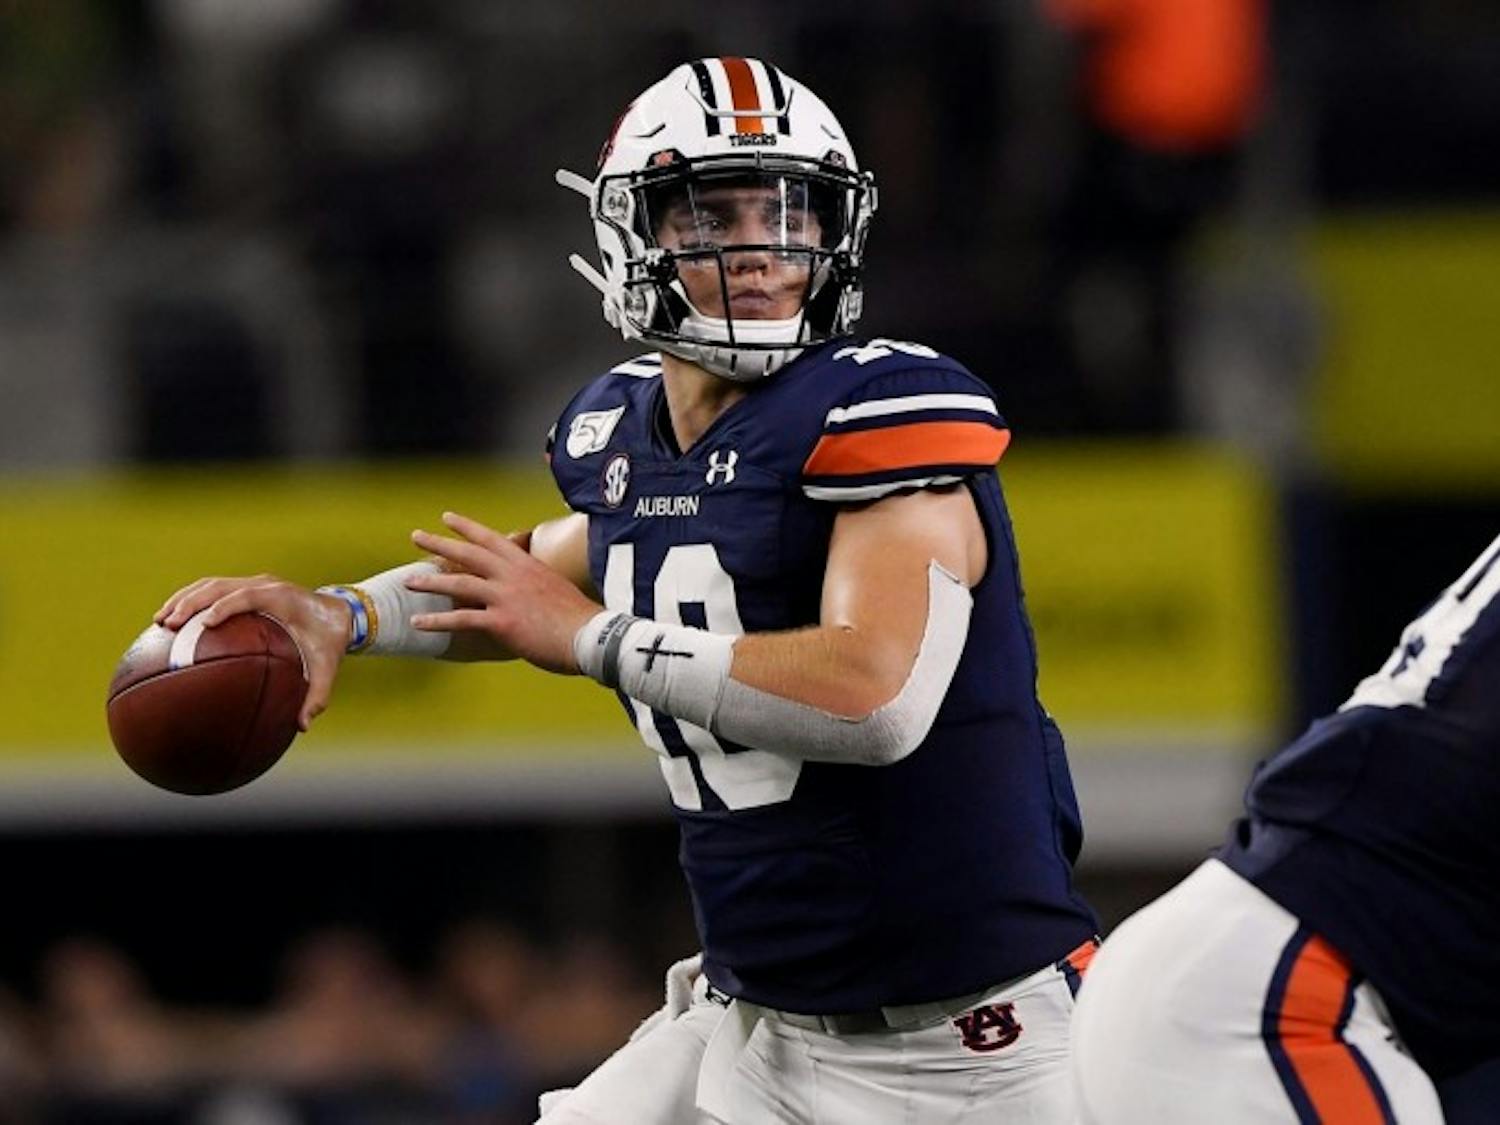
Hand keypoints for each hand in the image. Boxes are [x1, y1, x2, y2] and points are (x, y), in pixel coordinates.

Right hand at [154, 575, 350, 729]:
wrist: (339, 614)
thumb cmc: (329, 642)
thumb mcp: (327, 669)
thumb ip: (316, 696)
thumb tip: (301, 726)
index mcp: (283, 598)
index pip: (248, 595)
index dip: (225, 606)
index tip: (205, 623)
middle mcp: (266, 585)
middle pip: (220, 585)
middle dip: (191, 602)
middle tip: (168, 623)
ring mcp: (254, 583)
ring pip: (211, 584)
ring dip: (183, 599)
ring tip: (160, 620)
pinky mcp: (246, 587)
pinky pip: (213, 589)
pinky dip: (190, 600)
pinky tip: (172, 620)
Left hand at [408, 511, 600, 674]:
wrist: (592, 637)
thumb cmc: (579, 618)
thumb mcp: (556, 589)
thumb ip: (535, 585)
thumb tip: (527, 590)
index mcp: (527, 564)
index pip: (491, 538)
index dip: (467, 527)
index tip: (447, 518)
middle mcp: (513, 575)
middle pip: (469, 554)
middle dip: (439, 544)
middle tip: (416, 537)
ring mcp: (506, 597)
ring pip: (459, 583)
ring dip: (431, 582)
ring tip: (408, 581)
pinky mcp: (502, 622)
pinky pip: (461, 619)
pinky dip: (437, 621)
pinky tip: (417, 622)